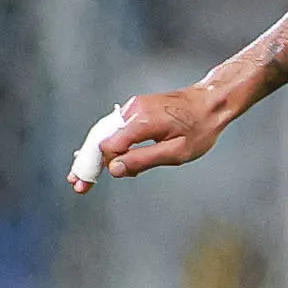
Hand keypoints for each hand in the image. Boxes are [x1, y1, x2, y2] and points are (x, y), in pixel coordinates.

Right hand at [84, 83, 229, 187]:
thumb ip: (143, 159)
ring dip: (97, 154)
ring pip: (108, 133)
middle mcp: (133, 110)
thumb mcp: (176, 152)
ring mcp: (134, 107)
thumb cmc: (200, 129)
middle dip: (87, 162)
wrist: (212, 102)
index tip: (86, 184)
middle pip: (101, 138)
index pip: (108, 146)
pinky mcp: (137, 108)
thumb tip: (114, 169)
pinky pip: (117, 128)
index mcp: (141, 121)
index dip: (97, 167)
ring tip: (83, 175)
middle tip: (75, 183)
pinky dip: (110, 144)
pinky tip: (105, 160)